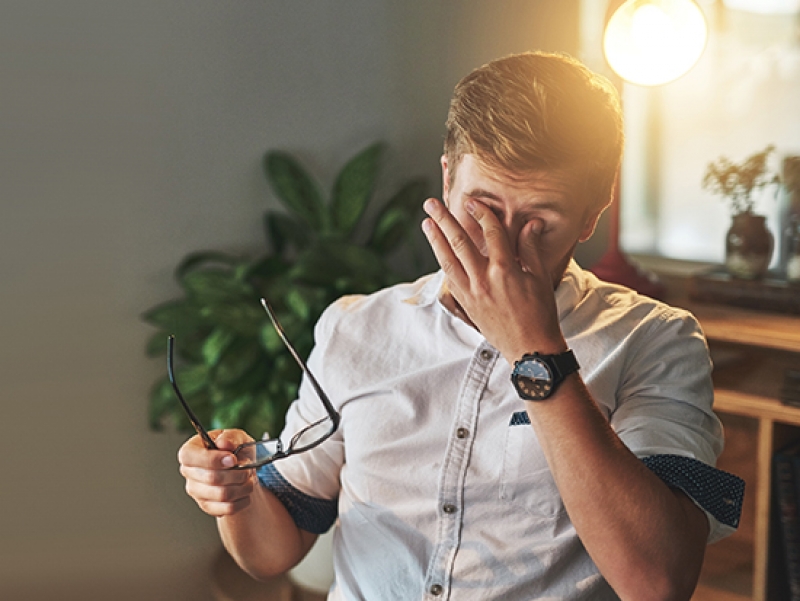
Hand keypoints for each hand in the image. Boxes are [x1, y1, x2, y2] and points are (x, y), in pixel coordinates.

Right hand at [178, 429, 256, 516]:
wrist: (243, 470)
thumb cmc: (236, 450)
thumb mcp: (238, 437)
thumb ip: (231, 437)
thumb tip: (223, 443)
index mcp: (191, 450)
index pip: (189, 457)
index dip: (212, 459)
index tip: (232, 459)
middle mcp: (189, 472)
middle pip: (211, 478)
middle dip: (237, 473)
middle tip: (247, 468)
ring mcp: (196, 491)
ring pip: (222, 494)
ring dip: (243, 486)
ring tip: (248, 478)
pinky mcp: (207, 506)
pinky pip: (227, 508)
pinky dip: (243, 499)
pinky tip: (245, 491)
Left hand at [422, 197, 565, 361]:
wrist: (530, 348)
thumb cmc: (540, 313)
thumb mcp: (540, 278)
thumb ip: (531, 248)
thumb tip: (531, 223)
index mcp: (505, 269)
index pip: (490, 232)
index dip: (480, 213)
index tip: (470, 201)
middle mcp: (483, 279)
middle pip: (459, 242)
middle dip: (444, 220)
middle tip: (430, 204)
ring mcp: (471, 293)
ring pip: (448, 260)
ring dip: (435, 240)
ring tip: (426, 223)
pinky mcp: (466, 304)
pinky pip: (450, 279)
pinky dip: (442, 262)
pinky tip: (438, 252)